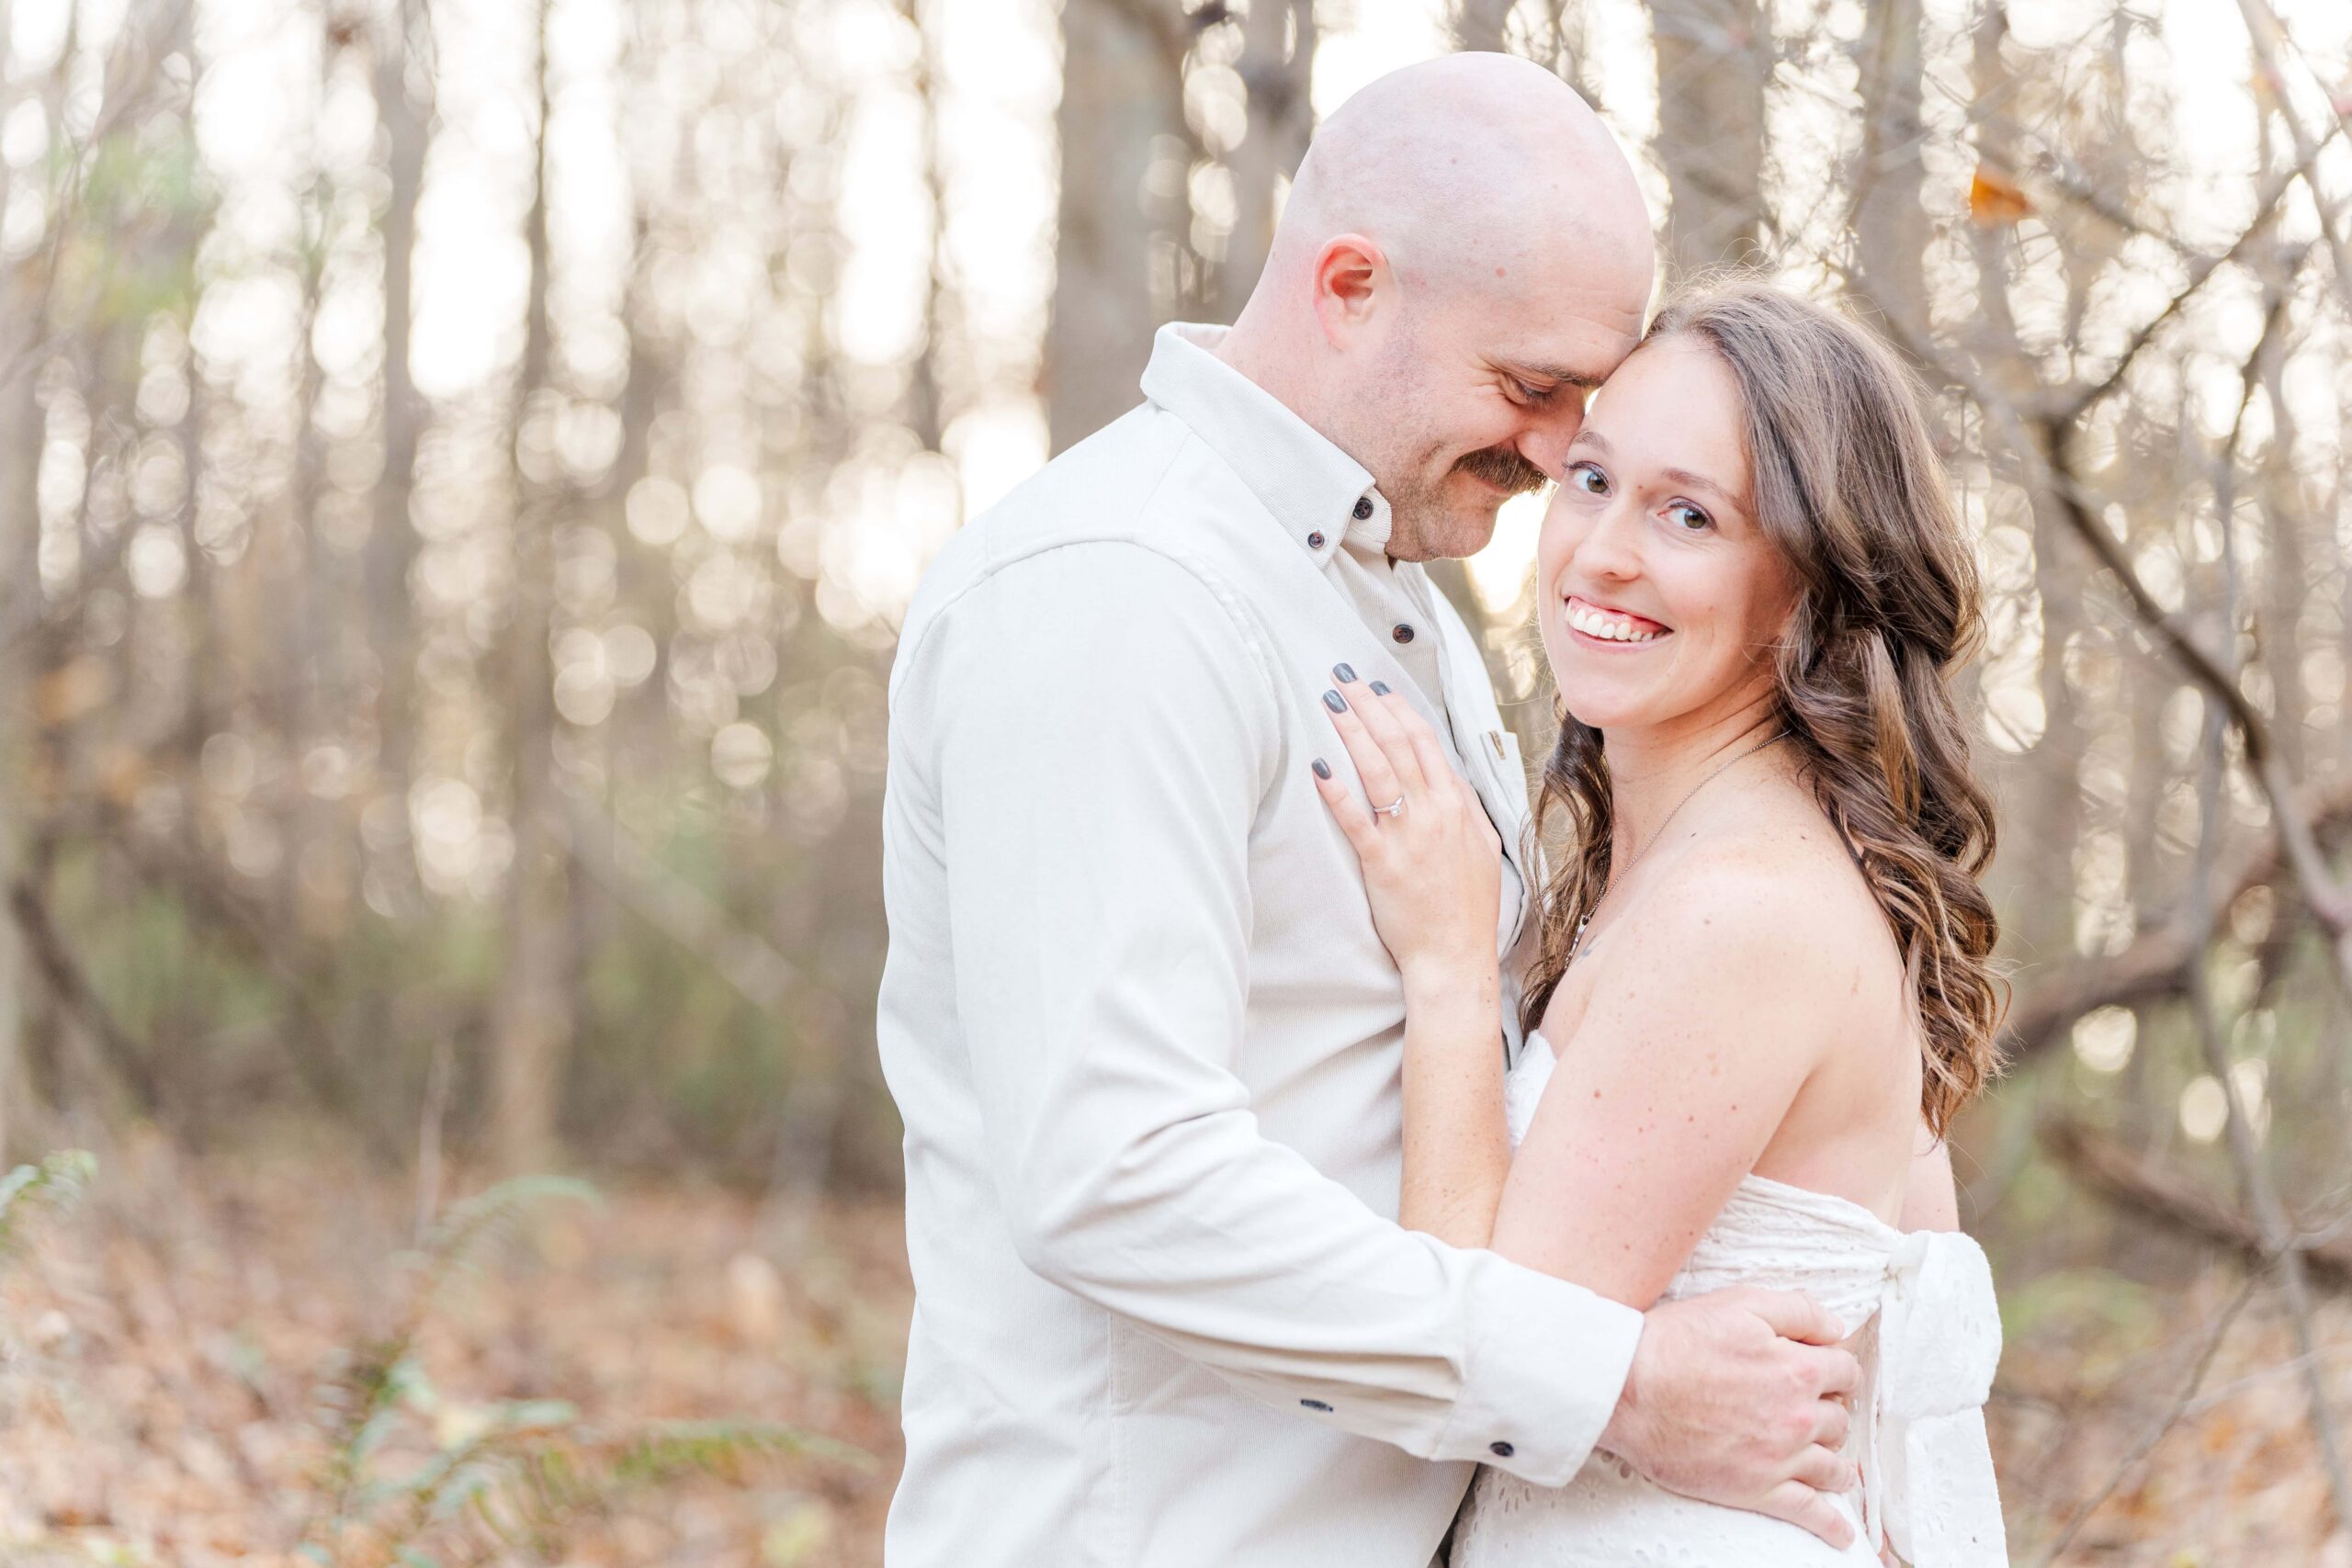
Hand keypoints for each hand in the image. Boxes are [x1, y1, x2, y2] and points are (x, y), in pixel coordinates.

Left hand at [1309, 674, 1502, 989]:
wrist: (1456, 956)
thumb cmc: (1467, 909)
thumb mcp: (1483, 849)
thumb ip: (1466, 810)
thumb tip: (1448, 780)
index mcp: (1457, 807)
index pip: (1427, 743)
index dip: (1400, 711)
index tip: (1379, 688)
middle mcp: (1434, 813)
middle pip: (1399, 744)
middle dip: (1369, 706)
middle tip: (1343, 678)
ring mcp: (1408, 836)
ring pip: (1378, 770)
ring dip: (1352, 731)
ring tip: (1330, 702)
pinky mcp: (1382, 863)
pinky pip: (1356, 820)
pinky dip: (1337, 791)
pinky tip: (1317, 767)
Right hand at [1599, 1287, 1864, 1549]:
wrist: (1627, 1389)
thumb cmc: (1676, 1342)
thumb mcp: (1739, 1303)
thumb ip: (1797, 1311)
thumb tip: (1835, 1328)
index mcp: (1798, 1369)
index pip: (1846, 1371)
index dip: (1835, 1366)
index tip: (1823, 1370)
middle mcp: (1798, 1417)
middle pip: (1839, 1418)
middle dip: (1830, 1409)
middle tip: (1812, 1407)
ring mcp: (1779, 1458)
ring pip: (1832, 1465)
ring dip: (1838, 1462)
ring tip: (1835, 1464)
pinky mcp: (1755, 1489)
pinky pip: (1807, 1512)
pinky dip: (1830, 1524)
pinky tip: (1841, 1533)